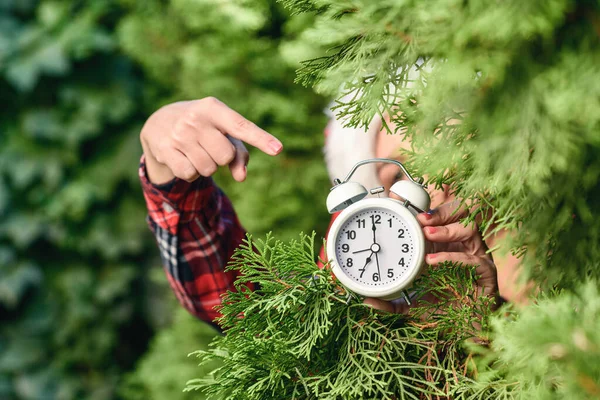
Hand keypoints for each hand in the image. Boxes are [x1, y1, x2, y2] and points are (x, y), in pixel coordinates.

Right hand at [140, 97, 282, 183]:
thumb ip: (239, 153)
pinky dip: (191, 174)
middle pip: (226, 156)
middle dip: (221, 158)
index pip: (241, 126)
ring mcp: (178, 134)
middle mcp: (195, 118)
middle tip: (209, 146)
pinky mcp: (164, 150)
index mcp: (213, 108)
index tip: (278, 149)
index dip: (261, 138)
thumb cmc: (203, 128)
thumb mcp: (223, 133)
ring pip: (208, 169)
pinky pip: (190, 175)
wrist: (159, 122)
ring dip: (206, 166)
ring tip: (195, 151)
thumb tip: (241, 177)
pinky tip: (183, 159)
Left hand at [364, 200, 498, 313]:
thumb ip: (392, 302)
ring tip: (428, 233)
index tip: (409, 209)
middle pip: (461, 214)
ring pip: (470, 228)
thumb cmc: (445, 310)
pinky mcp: (487, 274)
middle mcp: (463, 247)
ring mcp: (477, 257)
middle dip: (441, 212)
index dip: (430, 210)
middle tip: (420, 219)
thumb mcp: (413, 303)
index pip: (444, 218)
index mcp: (447, 246)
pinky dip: (453, 257)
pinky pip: (473, 259)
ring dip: (447, 229)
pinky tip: (435, 261)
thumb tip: (367, 301)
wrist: (469, 331)